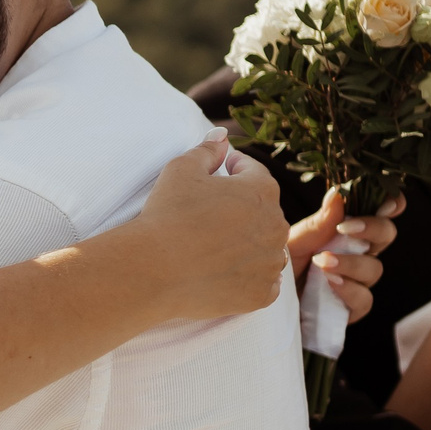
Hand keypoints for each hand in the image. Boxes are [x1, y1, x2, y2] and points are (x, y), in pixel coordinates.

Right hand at [138, 135, 289, 319]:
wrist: (154, 270)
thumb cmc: (167, 215)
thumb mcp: (181, 169)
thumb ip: (207, 150)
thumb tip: (222, 135)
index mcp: (262, 190)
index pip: (253, 172)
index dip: (233, 169)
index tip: (219, 173)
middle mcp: (276, 226)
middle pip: (263, 212)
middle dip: (242, 209)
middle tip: (211, 213)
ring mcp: (270, 263)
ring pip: (266, 248)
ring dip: (249, 244)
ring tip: (217, 246)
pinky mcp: (260, 294)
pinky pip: (264, 283)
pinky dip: (249, 277)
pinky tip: (226, 272)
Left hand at [286, 188, 402, 326]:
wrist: (264, 301)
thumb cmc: (279, 267)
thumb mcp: (293, 242)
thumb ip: (318, 224)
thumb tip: (338, 194)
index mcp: (346, 231)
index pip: (378, 213)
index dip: (391, 204)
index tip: (387, 203)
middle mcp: (357, 253)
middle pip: (386, 235)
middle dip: (373, 228)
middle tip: (345, 228)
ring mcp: (357, 282)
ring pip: (374, 268)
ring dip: (351, 263)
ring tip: (322, 262)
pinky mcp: (351, 309)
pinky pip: (364, 299)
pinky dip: (349, 289)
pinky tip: (330, 282)